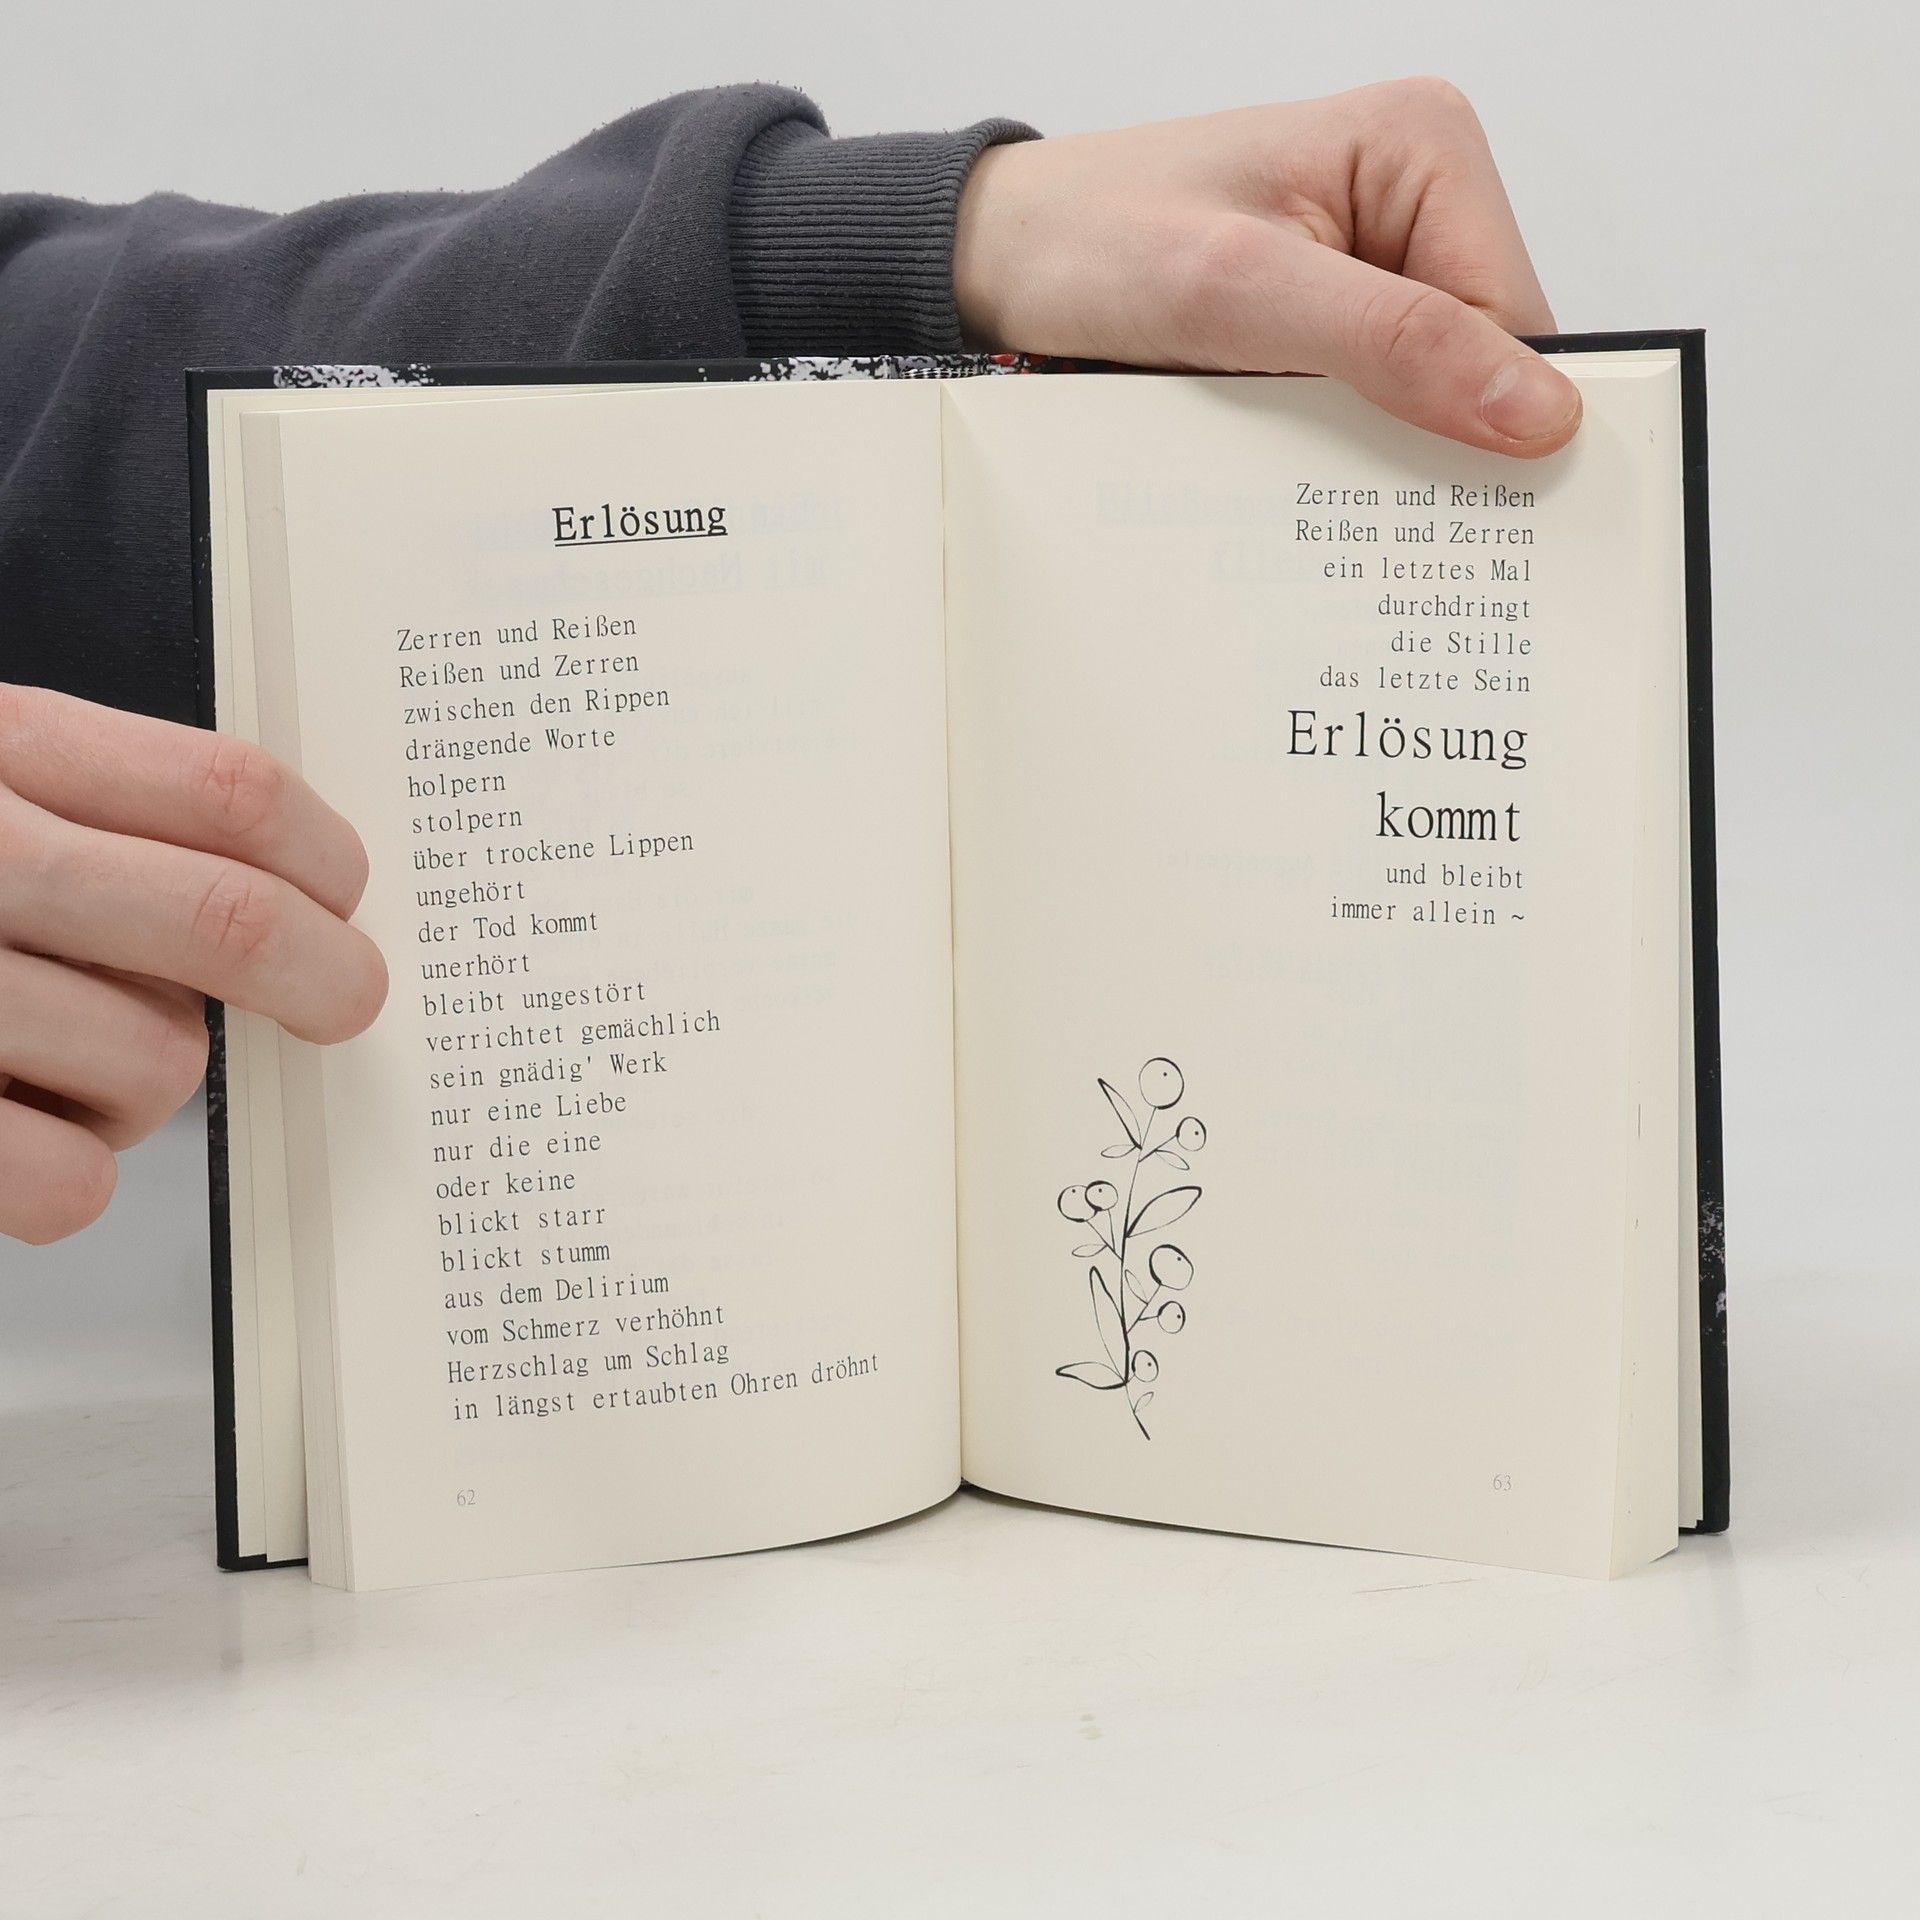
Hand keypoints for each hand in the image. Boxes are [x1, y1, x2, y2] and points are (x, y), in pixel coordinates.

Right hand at [0, 686, 386, 1243]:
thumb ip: (90, 804)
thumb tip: (291, 892)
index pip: (224, 792)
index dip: (322, 856)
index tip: (346, 898)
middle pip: (225, 924)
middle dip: (324, 977)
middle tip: (342, 999)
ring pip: (159, 1066)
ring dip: (148, 1085)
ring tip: (70, 1063)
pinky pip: (70, 1183)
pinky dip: (71, 1175)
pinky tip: (19, 1134)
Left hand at [955, 79, 1578, 455]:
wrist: (1004, 256)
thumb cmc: (1095, 241)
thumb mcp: (1241, 295)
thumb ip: (1392, 344)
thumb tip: (1534, 408)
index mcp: (1425, 147)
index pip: (1519, 319)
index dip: (1488, 416)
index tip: (1445, 499)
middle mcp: (1416, 194)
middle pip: (1485, 358)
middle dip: (1430, 431)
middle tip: (1351, 488)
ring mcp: (1378, 257)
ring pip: (1433, 389)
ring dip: (1379, 444)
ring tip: (1303, 459)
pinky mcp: (1335, 312)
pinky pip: (1375, 397)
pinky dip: (1340, 440)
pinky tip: (1291, 454)